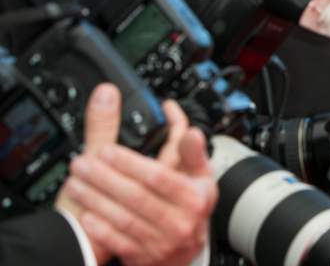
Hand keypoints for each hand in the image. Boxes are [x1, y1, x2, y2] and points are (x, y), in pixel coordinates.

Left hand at [56, 84, 215, 265]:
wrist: (186, 252)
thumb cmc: (191, 207)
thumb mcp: (202, 178)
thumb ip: (193, 153)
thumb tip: (192, 131)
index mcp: (194, 197)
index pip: (158, 177)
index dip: (130, 163)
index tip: (106, 150)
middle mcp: (179, 221)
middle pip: (136, 196)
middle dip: (104, 178)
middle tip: (80, 163)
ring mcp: (161, 242)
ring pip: (123, 218)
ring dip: (94, 200)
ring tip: (74, 183)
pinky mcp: (143, 257)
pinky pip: (118, 242)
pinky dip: (99, 228)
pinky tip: (84, 214)